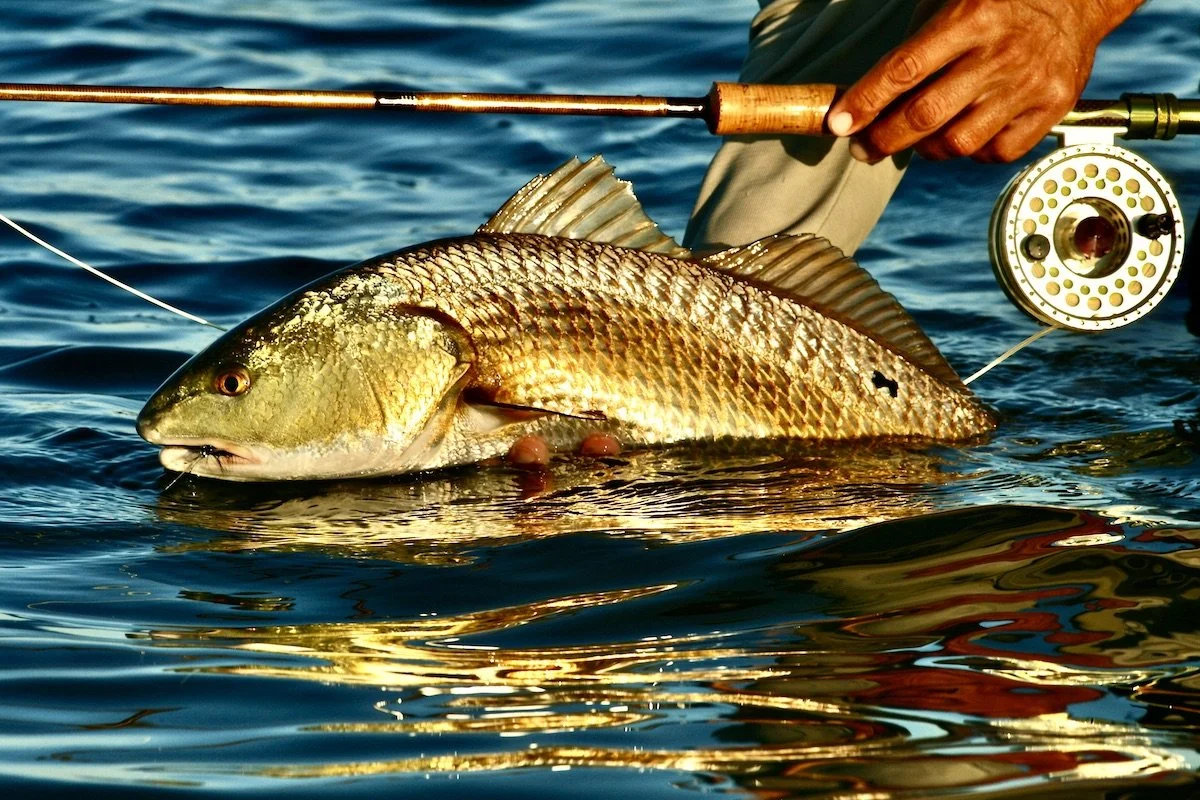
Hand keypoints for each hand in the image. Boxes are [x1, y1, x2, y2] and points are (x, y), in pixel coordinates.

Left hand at [826, 0, 1142, 162]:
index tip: (838, 124)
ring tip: (917, 140)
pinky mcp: (1053, 107)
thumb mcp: (952, 1)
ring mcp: (1028, 84)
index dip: (865, 101)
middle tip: (862, 148)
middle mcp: (999, 54)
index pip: (904, 69)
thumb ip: (915, 46)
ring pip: (958, 143)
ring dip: (926, 149)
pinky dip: (972, 153)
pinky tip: (965, 136)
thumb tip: (863, 96)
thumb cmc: (999, 1)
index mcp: (971, 18)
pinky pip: (997, 153)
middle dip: (883, 139)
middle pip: (926, 115)